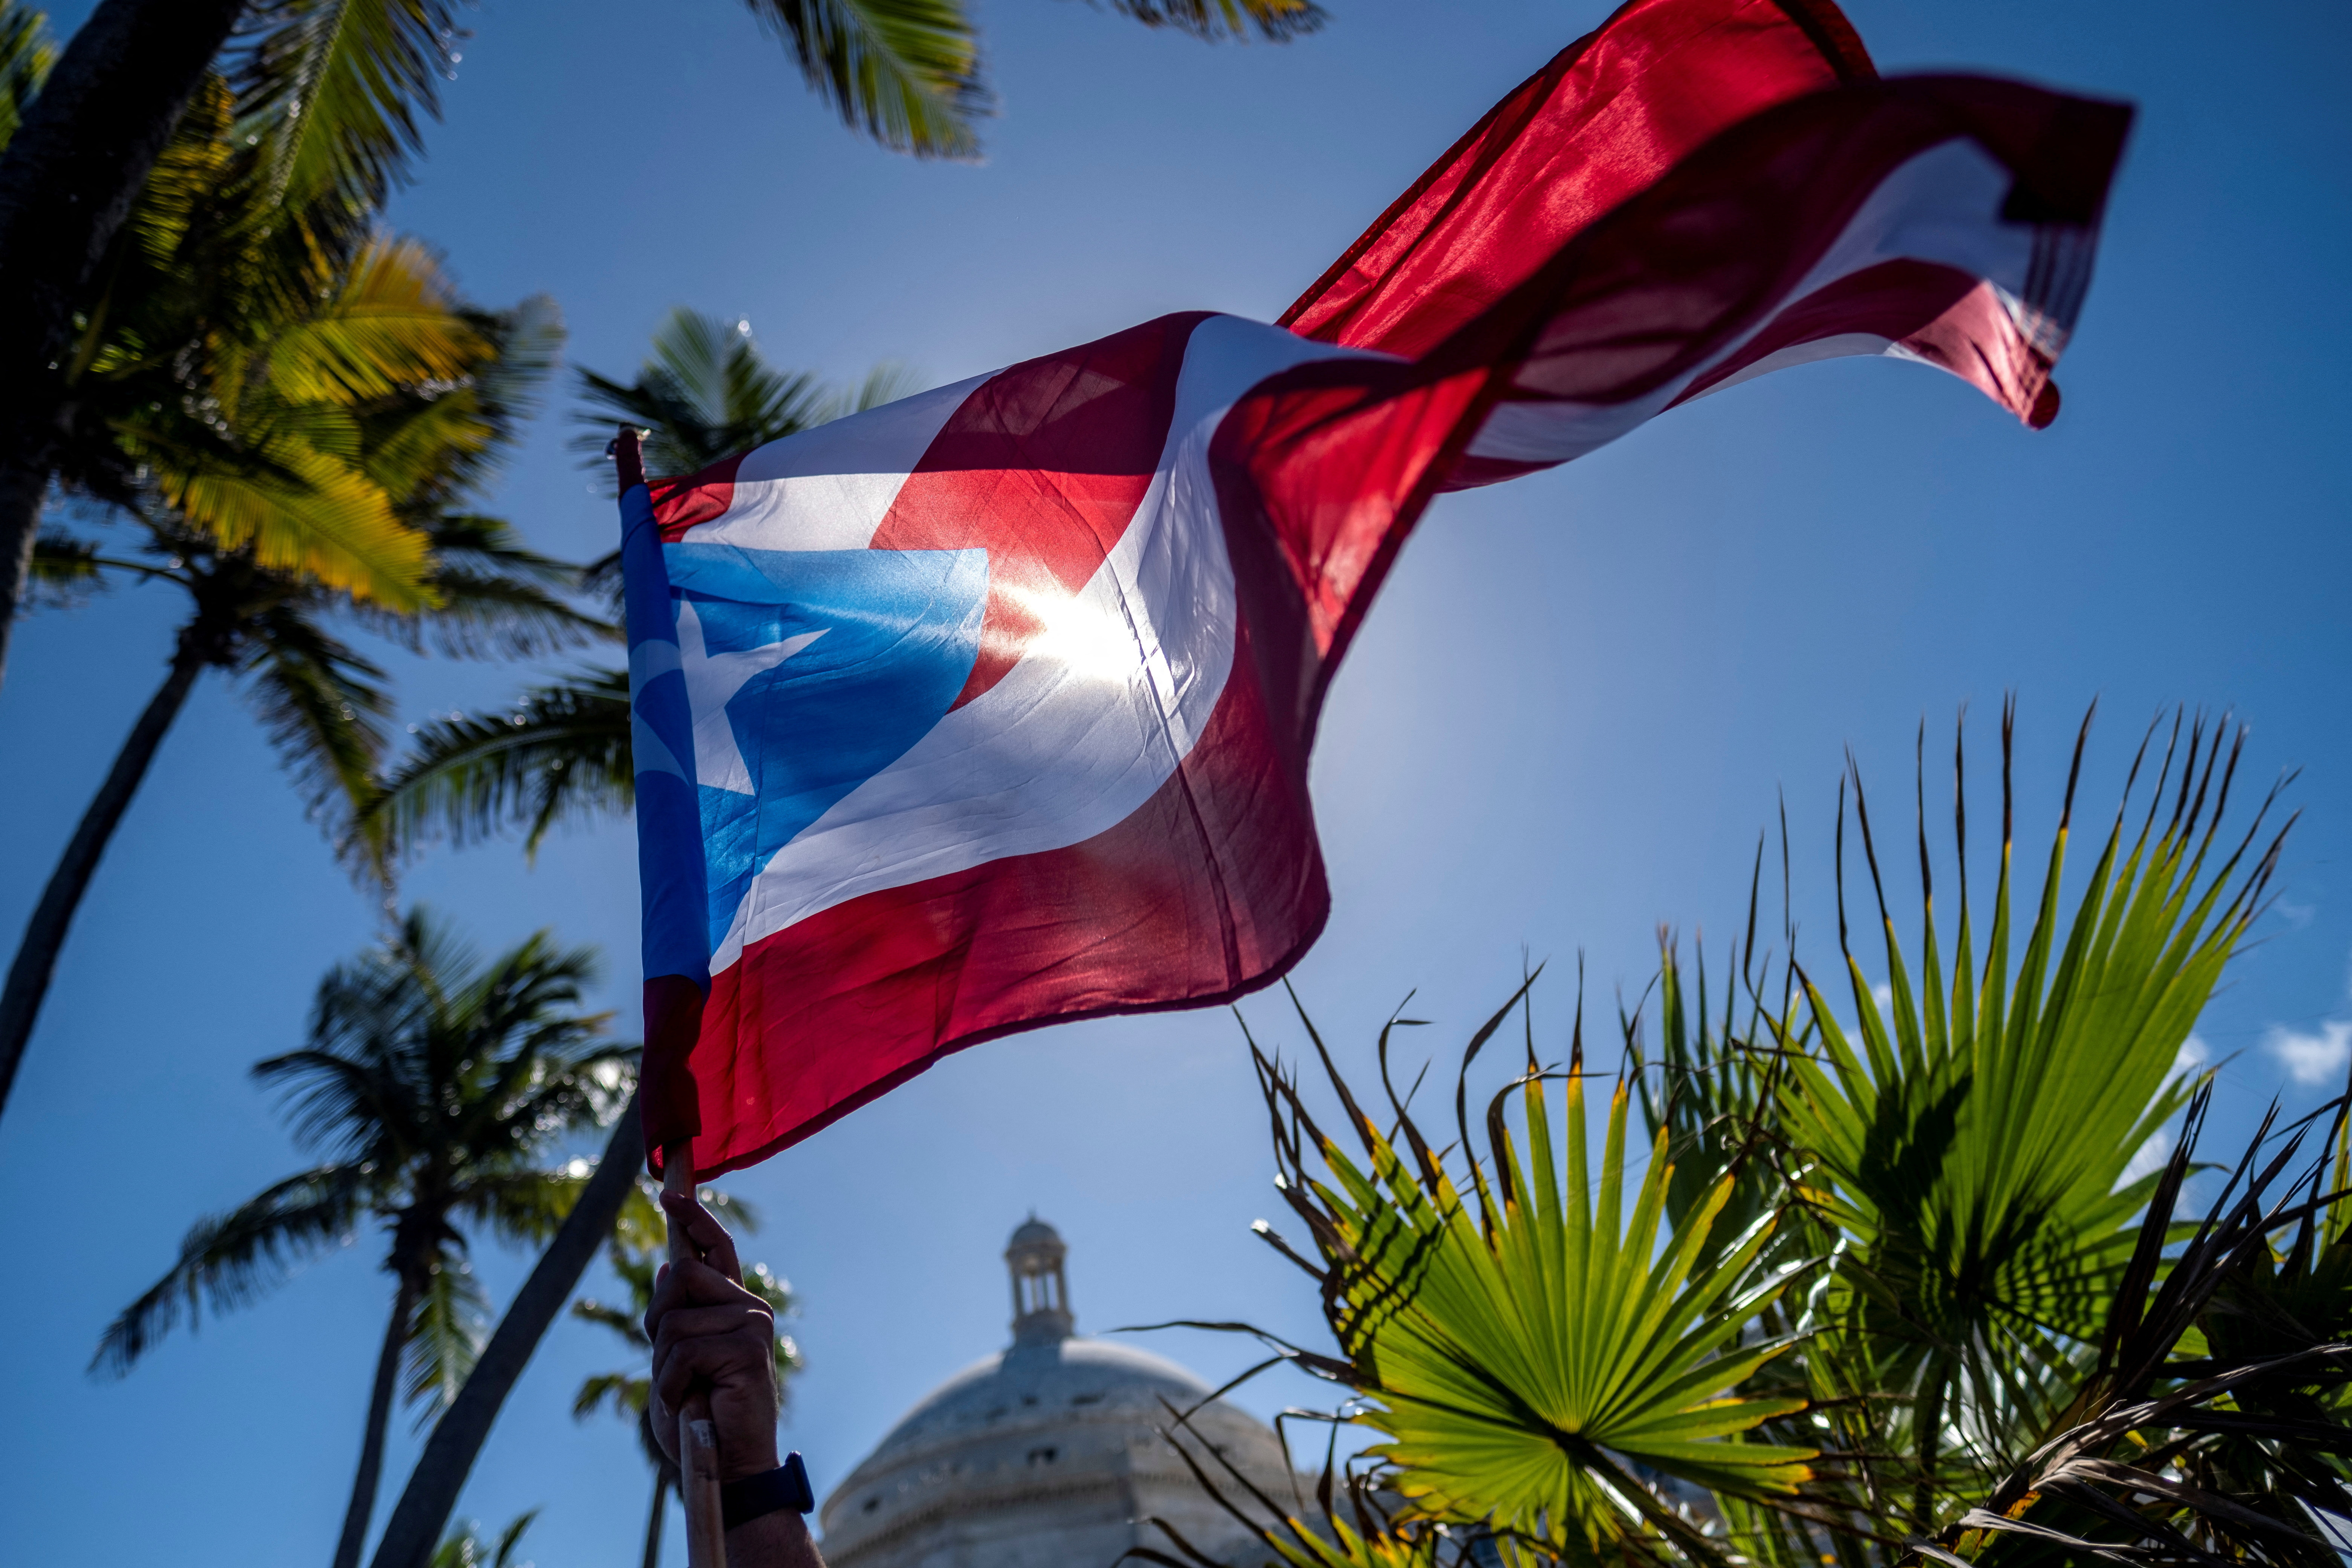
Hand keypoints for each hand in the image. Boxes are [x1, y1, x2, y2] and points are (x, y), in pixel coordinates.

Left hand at [645, 1189, 781, 1482]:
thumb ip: (676, 1315)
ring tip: (685, 1394)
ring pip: (674, 1319)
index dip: (693, 1217)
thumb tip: (670, 1263)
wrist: (728, 1464)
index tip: (669, 1192)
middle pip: (683, 1276)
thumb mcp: (674, 1360)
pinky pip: (683, 1350)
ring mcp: (752, 1324)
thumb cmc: (699, 1416)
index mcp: (732, 1308)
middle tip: (672, 1367)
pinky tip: (688, 1403)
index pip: (715, 1249)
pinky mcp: (748, 1346)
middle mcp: (748, 1307)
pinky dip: (670, 1384)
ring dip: (663, 1366)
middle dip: (659, 1320)